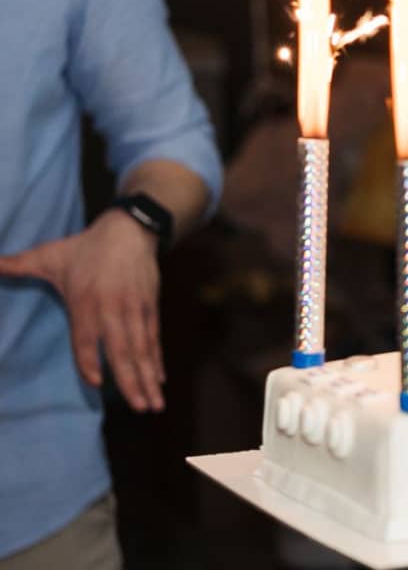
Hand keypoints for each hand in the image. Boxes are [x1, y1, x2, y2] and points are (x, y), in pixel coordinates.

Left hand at [0, 209, 165, 410]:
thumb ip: (16, 264)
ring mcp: (134, 309)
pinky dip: (157, 359)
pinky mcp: (150, 306)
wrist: (130, 229)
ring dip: (147, 377)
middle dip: (131, 380)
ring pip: (141, 349)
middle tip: (140, 408)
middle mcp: (112, 309)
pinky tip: (160, 379)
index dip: (90, 360)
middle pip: (122, 350)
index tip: (95, 382)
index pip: (86, 337)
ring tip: (154, 403)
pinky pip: (153, 338)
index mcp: (85, 301)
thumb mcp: (49, 254)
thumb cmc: (85, 246)